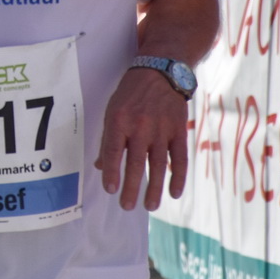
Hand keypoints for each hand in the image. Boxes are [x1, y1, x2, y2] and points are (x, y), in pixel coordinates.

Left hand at [95, 66, 189, 209]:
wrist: (161, 72)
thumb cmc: (131, 94)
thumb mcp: (112, 110)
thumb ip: (107, 139)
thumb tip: (100, 167)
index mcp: (119, 120)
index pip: (113, 151)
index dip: (111, 172)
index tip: (111, 190)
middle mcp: (140, 126)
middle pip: (135, 163)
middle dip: (131, 187)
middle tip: (127, 206)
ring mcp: (161, 129)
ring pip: (157, 165)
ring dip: (154, 188)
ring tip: (150, 206)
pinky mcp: (178, 130)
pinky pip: (179, 158)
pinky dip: (178, 177)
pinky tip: (174, 193)